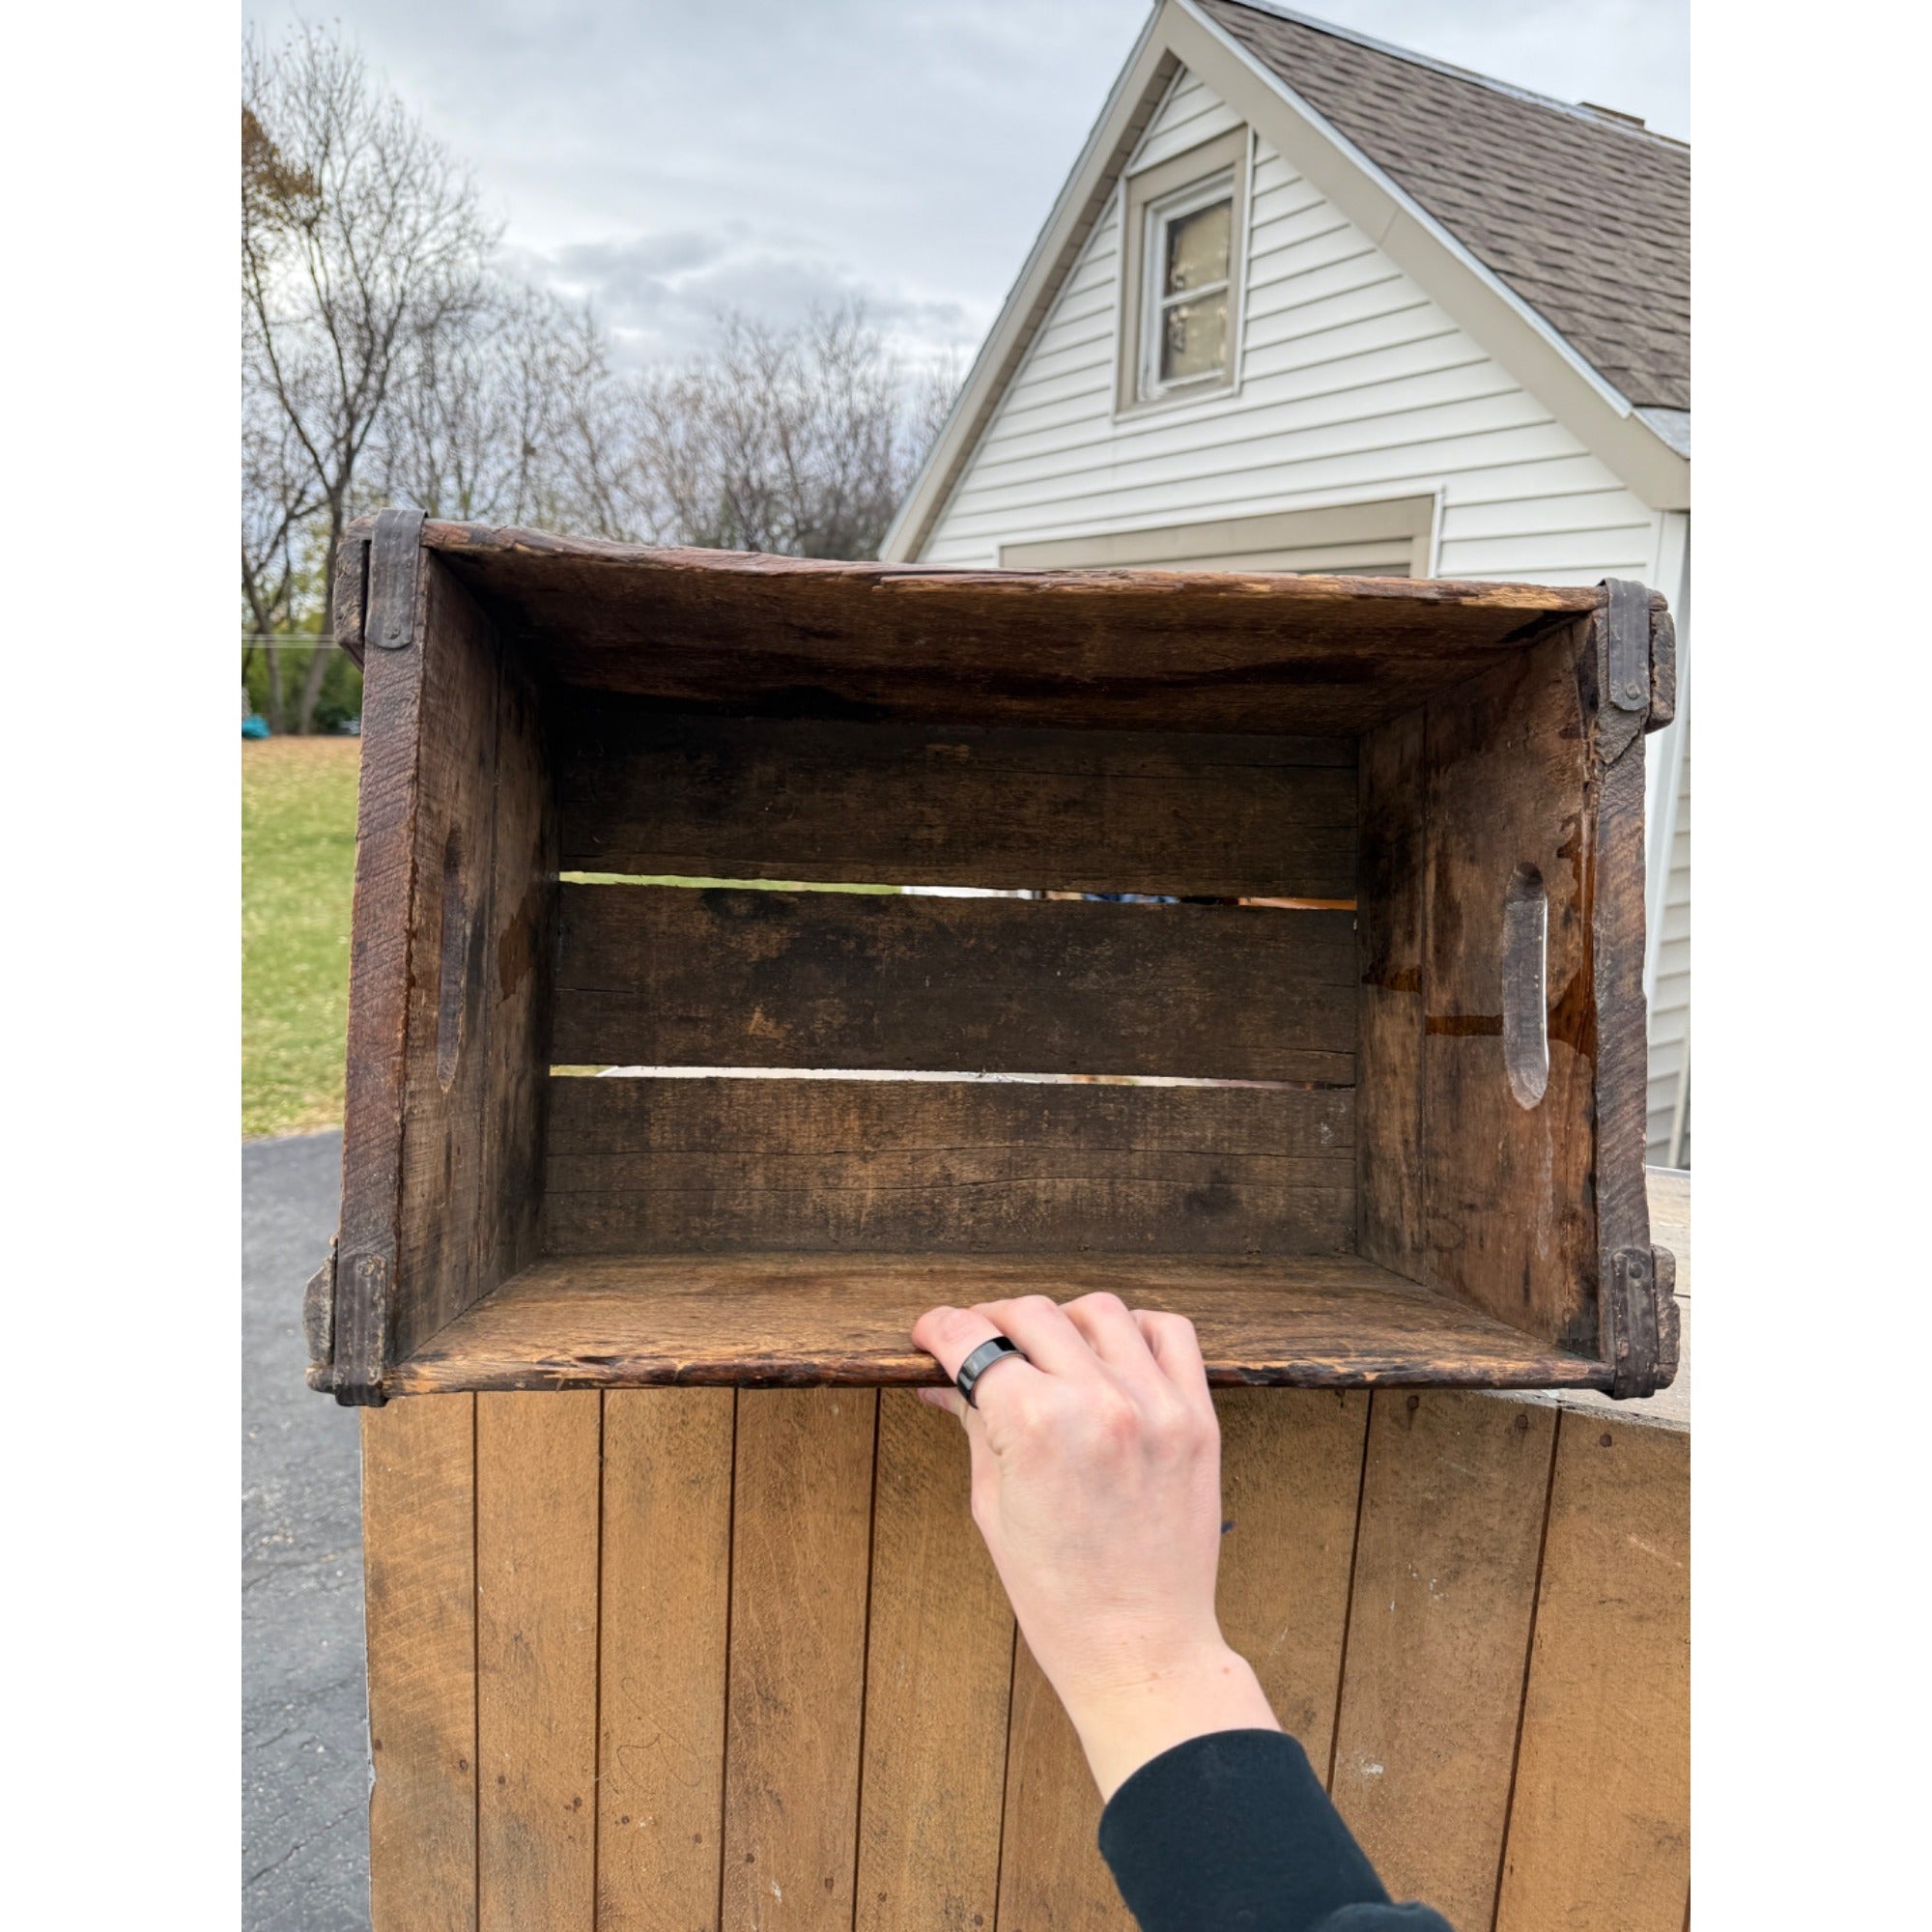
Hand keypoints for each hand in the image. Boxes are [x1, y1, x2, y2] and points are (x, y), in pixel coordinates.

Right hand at [912, 1293, 1279, 1799]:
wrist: (1140, 1647)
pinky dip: (1135, 1330)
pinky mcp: (1197, 1418)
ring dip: (1062, 1320)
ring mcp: (1156, 1405)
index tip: (930, 1334)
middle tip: (978, 1344)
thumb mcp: (992, 1505)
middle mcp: (1099, 1402)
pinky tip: (1111, 1355)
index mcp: (1036, 1425)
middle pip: (1031, 1314)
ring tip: (1046, 1351)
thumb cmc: (1058, 1595)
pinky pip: (1171, 1333)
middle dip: (991, 1321)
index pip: (973, 1340)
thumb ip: (974, 1424)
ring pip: (1100, 1310)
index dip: (939, 1330)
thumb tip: (945, 1381)